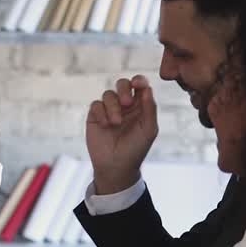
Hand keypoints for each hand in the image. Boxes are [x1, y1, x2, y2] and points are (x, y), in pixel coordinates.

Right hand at [87, 75, 157, 194]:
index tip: (137, 84)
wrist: (116, 166)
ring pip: (108, 94)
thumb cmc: (136, 149)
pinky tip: (106, 125)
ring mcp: (109, 110)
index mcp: (140, 106)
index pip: (140, 86)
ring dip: (113, 107)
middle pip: (122, 84)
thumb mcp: (149, 129)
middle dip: (124, 89)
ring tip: (116, 123)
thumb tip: (148, 89)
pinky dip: (101, 113)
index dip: (139, 80)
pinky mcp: (95, 116)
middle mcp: (124, 105)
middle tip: (126, 102)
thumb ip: (150, 109)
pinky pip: (96, 104)